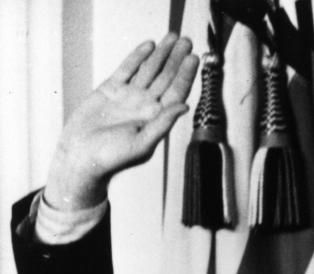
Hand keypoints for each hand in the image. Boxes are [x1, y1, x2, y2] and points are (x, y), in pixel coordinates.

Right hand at [45, 33, 198, 209]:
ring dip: (161, 55)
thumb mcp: (142, 143)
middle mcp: (146, 106)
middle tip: (186, 41)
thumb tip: (184, 106)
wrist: (81, 156)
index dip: (185, 76)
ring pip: (149, 70)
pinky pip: (127, 69)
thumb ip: (163, 124)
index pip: (176, 93)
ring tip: (172, 38)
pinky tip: (149, 46)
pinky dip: (137, 57)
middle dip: (176, 60)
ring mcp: (129, 97)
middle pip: (165, 78)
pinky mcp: (110, 90)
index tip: (194, 59)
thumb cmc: (112, 158)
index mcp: (156, 119)